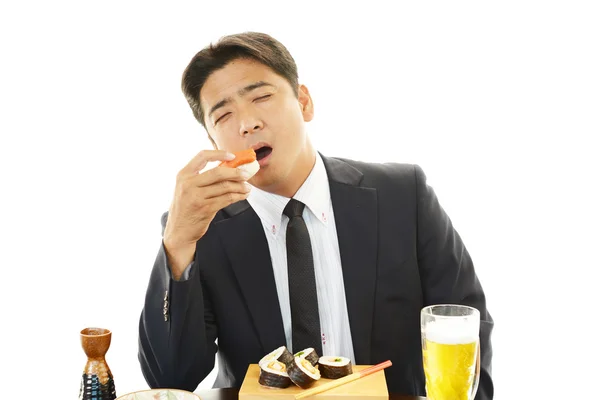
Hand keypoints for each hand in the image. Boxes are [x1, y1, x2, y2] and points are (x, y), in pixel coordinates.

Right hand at [163, 150, 251, 277]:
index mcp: (183, 175)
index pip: (202, 156)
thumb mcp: (187, 189)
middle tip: (247, 174)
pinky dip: (238, 196)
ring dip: (240, 186)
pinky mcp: (205, 209)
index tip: (232, 156)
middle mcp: (188, 184)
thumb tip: (228, 168)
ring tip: (247, 187)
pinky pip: (227, 199)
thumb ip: (202, 178)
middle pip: (218, 172)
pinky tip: (243, 196)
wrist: (179, 231)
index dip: (219, 154)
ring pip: (225, 187)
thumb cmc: (185, 208)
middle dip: (236, 172)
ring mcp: (196, 197)